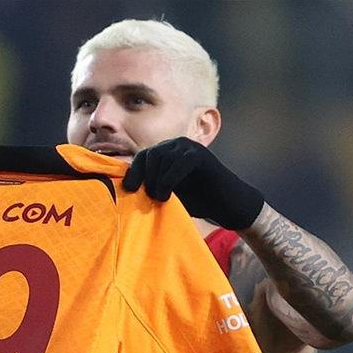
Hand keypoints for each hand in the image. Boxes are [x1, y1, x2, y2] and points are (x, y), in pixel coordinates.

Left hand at [122, 137, 263, 229]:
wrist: (226, 206)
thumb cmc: (196, 202)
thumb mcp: (167, 193)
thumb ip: (151, 185)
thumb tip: (126, 188)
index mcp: (167, 153)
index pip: (143, 157)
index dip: (134, 172)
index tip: (128, 189)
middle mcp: (177, 145)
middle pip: (150, 155)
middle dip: (146, 177)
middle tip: (151, 197)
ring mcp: (189, 147)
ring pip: (162, 158)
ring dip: (157, 180)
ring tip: (162, 198)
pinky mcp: (200, 154)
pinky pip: (178, 163)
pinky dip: (169, 179)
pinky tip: (168, 193)